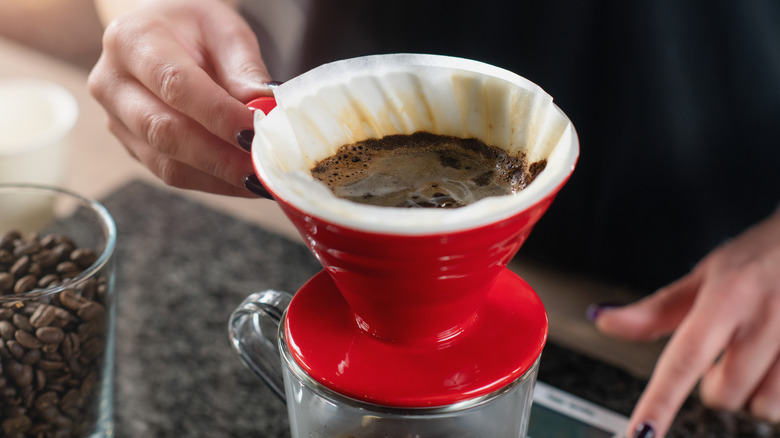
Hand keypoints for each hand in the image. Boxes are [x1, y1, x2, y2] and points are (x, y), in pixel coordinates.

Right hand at [88, 0, 271, 196]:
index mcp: (131, 40)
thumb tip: (267, 108)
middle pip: (164, 131)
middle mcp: (113, 83)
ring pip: (167, 163)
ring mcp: (117, 120)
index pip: (175, 84)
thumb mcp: (225, 31)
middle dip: (220, 157)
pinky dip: (213, 182)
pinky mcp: (131, 147)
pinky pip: (172, 174)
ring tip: (261, 179)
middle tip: (264, 167)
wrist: (164, 36)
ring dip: (219, 177)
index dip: (218, 115)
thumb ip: (245, 69)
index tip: (256, 132)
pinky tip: (244, 181)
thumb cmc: (195, 29)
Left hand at [593, 206, 779, 436]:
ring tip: (754, 357)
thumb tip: (603, 321)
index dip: (660, 402)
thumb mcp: (704, 276)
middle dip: (714, 384)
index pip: (684, 359)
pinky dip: (776, 391)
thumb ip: (655, 309)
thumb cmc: (760, 257)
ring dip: (751, 392)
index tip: (642, 434)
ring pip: (762, 406)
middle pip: (722, 394)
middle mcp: (765, 321)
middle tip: (723, 354)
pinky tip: (774, 363)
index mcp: (726, 299)